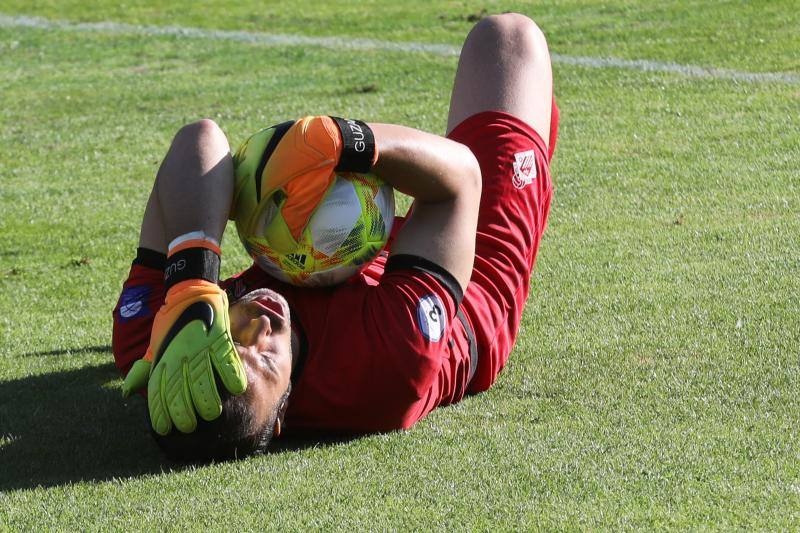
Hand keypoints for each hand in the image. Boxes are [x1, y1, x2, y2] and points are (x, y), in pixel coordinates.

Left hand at [122, 280, 246, 434]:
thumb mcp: (153, 347)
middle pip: (180, 393)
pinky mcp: (219, 339)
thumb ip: (143, 371)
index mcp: (162, 360)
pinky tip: (236, 390)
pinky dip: (233, 377)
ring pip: (204, 383)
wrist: (189, 292)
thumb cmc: (171, 323)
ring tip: (211, 413)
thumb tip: (127, 393)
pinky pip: (228, 363)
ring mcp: (200, 349)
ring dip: (208, 402)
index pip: (158, 393)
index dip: (160, 414)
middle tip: (189, 426)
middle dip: (184, 414)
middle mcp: (179, 357)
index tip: (165, 429)